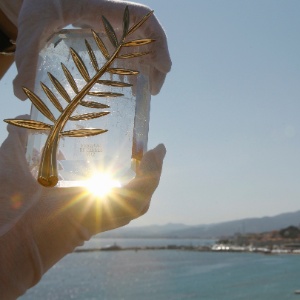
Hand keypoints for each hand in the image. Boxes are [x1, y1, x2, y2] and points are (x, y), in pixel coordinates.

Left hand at [0, 117, 165, 297]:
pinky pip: (137, 200)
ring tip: (157, 154)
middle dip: (147, 174)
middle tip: (154, 152)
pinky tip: (153, 160)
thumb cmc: (5, 204)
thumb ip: (18, 139)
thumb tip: (18, 120)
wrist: (2, 238)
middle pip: (133, 194)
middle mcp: (95, 208)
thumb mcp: (15, 162)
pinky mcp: (104, 217)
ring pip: (140, 198)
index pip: (113, 187)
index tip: (138, 152)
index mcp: (80, 197)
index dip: (128, 172)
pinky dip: (148, 181)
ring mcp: (102, 215)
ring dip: (152, 176)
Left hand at [9, 0, 170, 98]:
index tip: (165, 68)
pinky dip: (132, 65)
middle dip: (155, 64)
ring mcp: (112, 24)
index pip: (144, 21)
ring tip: (144, 92)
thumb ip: (26, 58)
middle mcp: (114, 17)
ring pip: (139, 46)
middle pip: (147, 39)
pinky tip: (128, 83)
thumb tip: (21, 94)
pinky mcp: (106, 32)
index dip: (159, 44)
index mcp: (105, 9)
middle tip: (153, 92)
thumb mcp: (33, 27)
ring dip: (146, 68)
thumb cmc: (38, 1)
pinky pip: (127, 48)